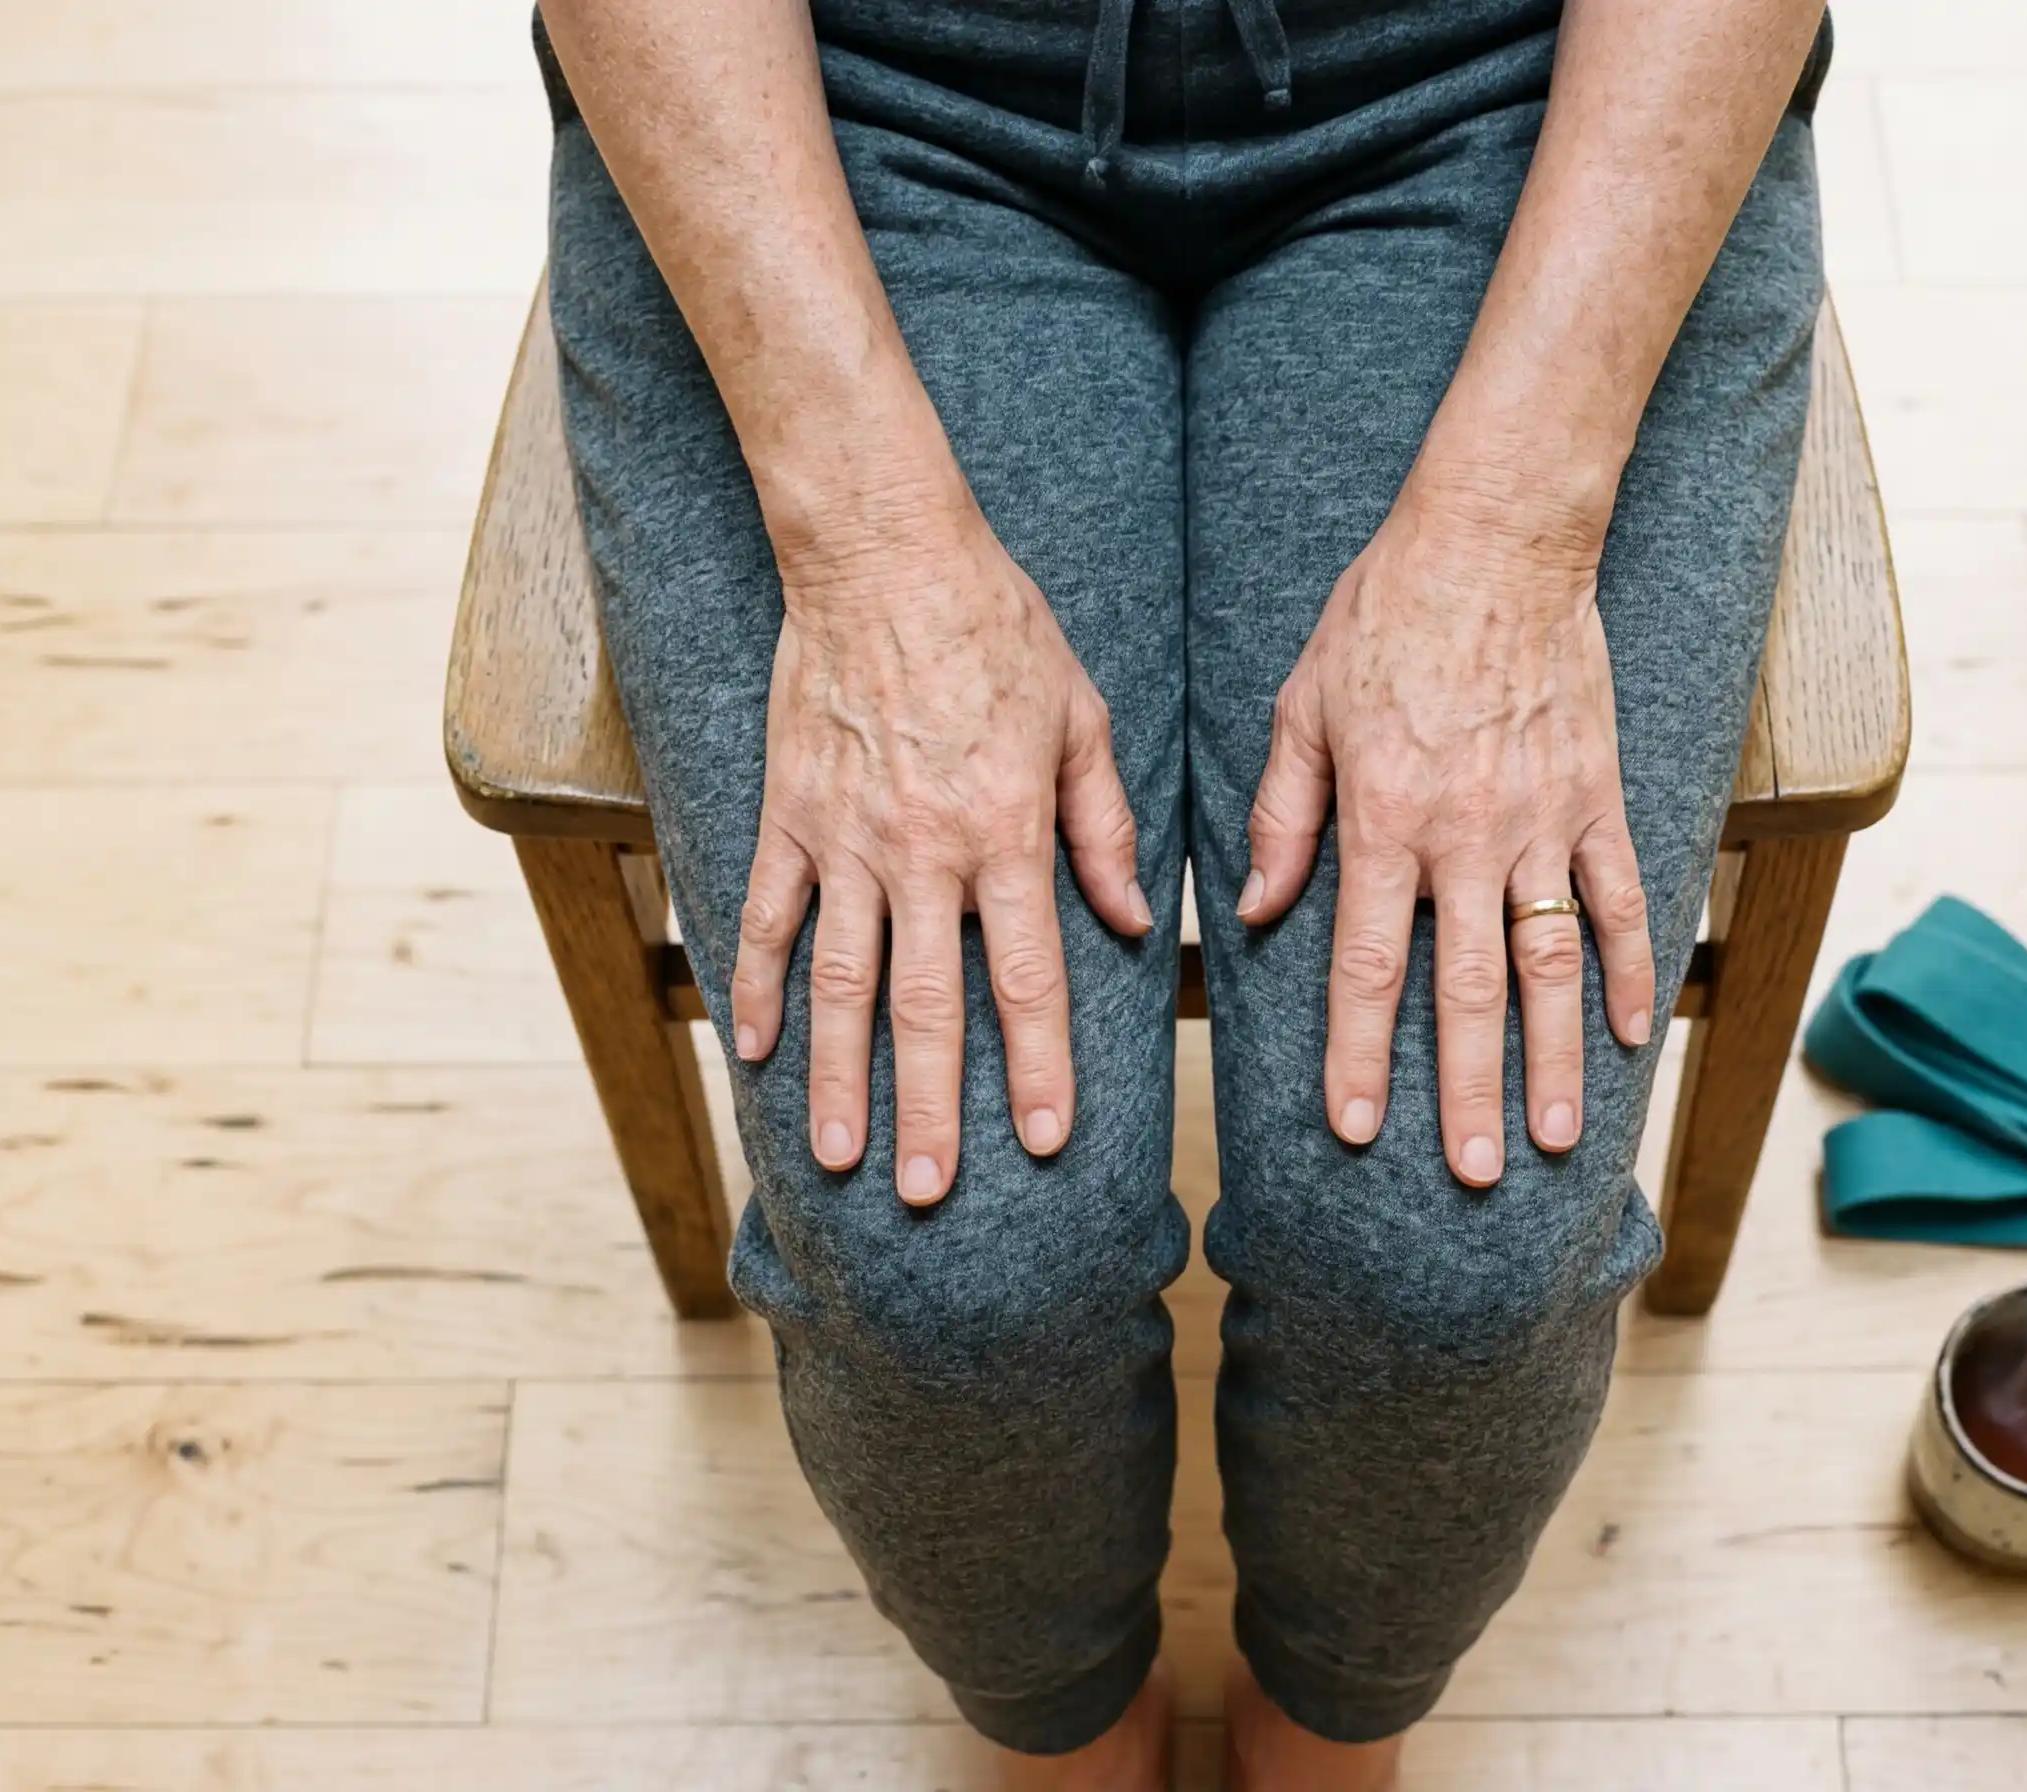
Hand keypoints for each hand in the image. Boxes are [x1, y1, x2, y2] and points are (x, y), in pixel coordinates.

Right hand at [729, 480, 1152, 1206]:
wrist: (884, 553)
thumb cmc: (998, 628)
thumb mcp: (1081, 719)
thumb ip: (1102, 827)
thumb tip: (1135, 923)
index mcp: (1005, 833)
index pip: (1026, 977)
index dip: (1036, 1065)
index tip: (1044, 1141)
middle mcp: (923, 853)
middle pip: (926, 1006)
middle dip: (930, 1108)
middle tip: (929, 1191)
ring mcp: (844, 840)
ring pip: (842, 983)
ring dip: (840, 1077)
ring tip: (840, 1156)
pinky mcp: (788, 815)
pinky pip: (766, 915)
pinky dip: (757, 985)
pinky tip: (755, 1051)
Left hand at [1238, 483, 1653, 1187]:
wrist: (1495, 537)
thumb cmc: (1383, 616)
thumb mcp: (1302, 707)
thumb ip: (1282, 815)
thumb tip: (1253, 910)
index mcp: (1383, 820)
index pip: (1365, 964)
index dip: (1358, 1054)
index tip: (1354, 1129)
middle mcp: (1465, 836)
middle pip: (1466, 989)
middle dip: (1463, 1090)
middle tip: (1465, 1174)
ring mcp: (1542, 820)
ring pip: (1551, 962)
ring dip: (1550, 1057)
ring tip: (1549, 1139)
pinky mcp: (1598, 794)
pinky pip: (1623, 898)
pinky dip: (1635, 969)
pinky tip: (1633, 1036)